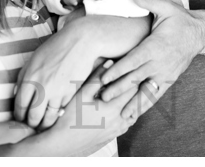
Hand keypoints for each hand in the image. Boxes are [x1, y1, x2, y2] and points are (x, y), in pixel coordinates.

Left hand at [13, 18, 100, 129]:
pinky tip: (59, 112)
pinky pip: (63, 109)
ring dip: (46, 123)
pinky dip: (60, 113)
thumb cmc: (57, 46)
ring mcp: (58, 91)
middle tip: (32, 125)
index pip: (20, 106)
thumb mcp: (34, 58)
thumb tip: (15, 93)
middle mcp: (42, 87)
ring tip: (45, 123)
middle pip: (33, 117)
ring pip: (49, 117)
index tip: (21, 119)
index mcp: (30, 78)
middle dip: (31, 124)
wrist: (81, 40)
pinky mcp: (72, 92)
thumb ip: (22, 76)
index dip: (19, 116)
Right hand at [20, 61, 138, 156]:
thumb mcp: (82, 94)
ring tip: (137, 89)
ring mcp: (118, 129)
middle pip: (138, 100)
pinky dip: (131, 112)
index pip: (133, 87)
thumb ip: (97, 78)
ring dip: (137, 101)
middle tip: (143, 75)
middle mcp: (119, 120)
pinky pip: (129, 122)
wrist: (61, 143)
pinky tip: (127, 105)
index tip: (136, 67)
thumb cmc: (70, 117)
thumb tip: (110, 62)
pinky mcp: (114, 135)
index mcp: (113, 108)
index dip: (135, 76)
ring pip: (136, 112)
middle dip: (140, 87)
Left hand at [98, 0, 204, 120]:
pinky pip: (155, 95)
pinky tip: (132, 116)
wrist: (201, 33)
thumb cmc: (180, 19)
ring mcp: (165, 73)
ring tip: (117, 117)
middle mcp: (160, 62)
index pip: (134, 60)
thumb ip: (148, 1)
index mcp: (155, 46)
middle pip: (135, 79)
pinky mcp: (169, 80)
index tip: (103, 78)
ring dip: (131, 104)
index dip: (118, 70)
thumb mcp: (166, 7)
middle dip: (118, 90)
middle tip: (101, 99)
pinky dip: (144, 106)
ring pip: (145, 92)